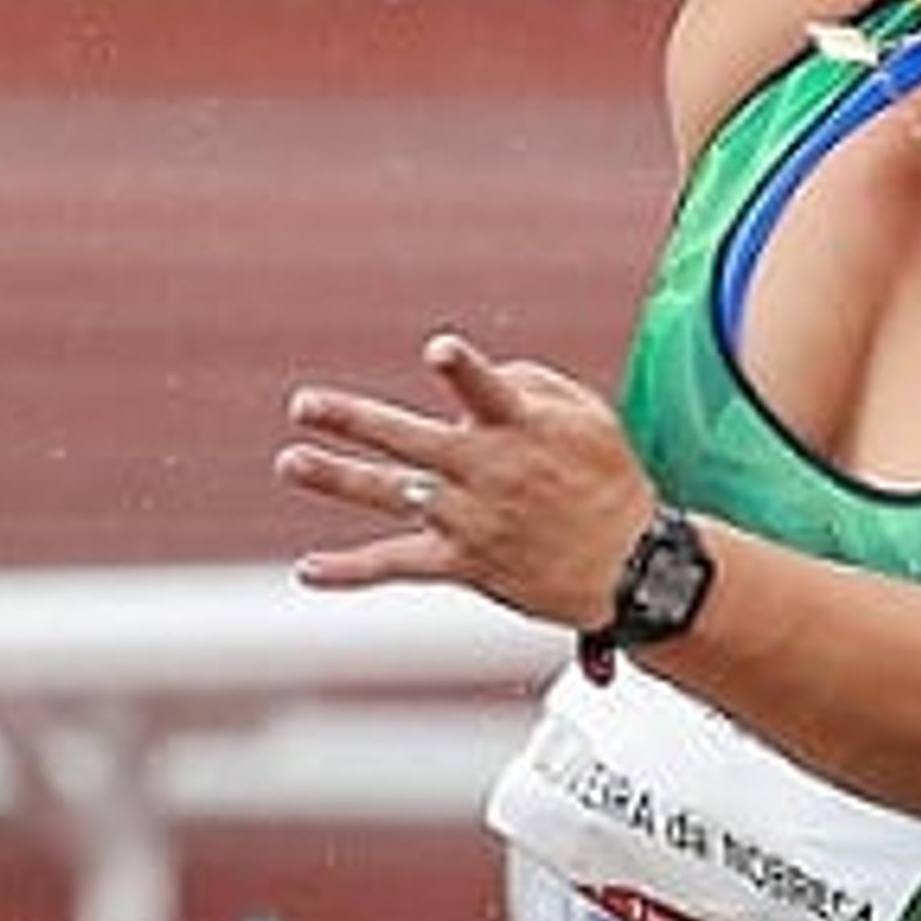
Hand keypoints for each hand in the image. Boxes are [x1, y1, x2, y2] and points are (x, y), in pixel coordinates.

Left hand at [278, 331, 657, 632]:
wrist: (630, 568)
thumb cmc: (607, 478)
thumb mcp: (586, 413)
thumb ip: (529, 380)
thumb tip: (473, 375)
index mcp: (521, 428)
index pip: (489, 390)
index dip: (464, 370)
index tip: (438, 350)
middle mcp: (488, 472)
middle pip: (408, 441)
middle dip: (352, 421)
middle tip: (302, 404)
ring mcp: (470, 520)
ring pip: (390, 496)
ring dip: (336, 478)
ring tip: (290, 461)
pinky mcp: (464, 564)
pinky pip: (397, 567)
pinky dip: (350, 571)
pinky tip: (307, 569)